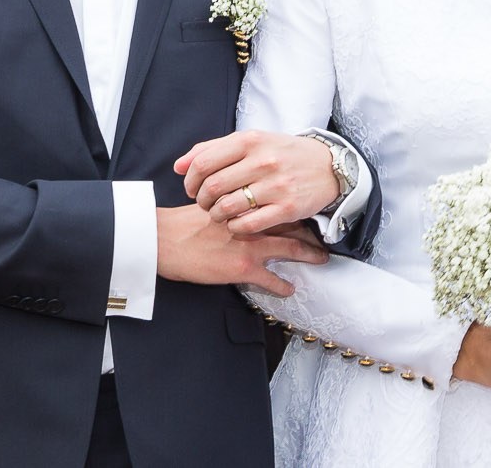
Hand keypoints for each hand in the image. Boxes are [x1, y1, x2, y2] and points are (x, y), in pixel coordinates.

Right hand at [155, 204, 325, 297]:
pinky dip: (282, 286)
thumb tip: (238, 200)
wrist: (165, 240)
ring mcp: (250, 245)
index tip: (309, 207)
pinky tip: (290, 290)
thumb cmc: (181, 223)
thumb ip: (228, 200)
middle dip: (311, 230)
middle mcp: (252, 222)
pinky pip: (271, 280)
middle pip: (292, 223)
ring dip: (309, 254)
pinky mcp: (243, 268)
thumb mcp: (208, 202)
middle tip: (325, 235)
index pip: (279, 201)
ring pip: (290, 248)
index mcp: (244, 204)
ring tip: (322, 258)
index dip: (296, 205)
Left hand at [176, 131, 341, 234]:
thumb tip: (179, 166)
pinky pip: (248, 224)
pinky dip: (235, 227)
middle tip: (206, 204)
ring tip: (220, 214)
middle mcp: (263, 161)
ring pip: (228, 207)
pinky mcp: (287, 208)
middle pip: (213, 187)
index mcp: (250, 141)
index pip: (204, 161)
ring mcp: (276, 185)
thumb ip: (213, 149)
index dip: (191, 180)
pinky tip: (236, 223)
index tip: (192, 188)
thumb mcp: (252, 142)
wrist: (328, 166)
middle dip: (202, 200)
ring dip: (217, 215)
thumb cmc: (282, 153)